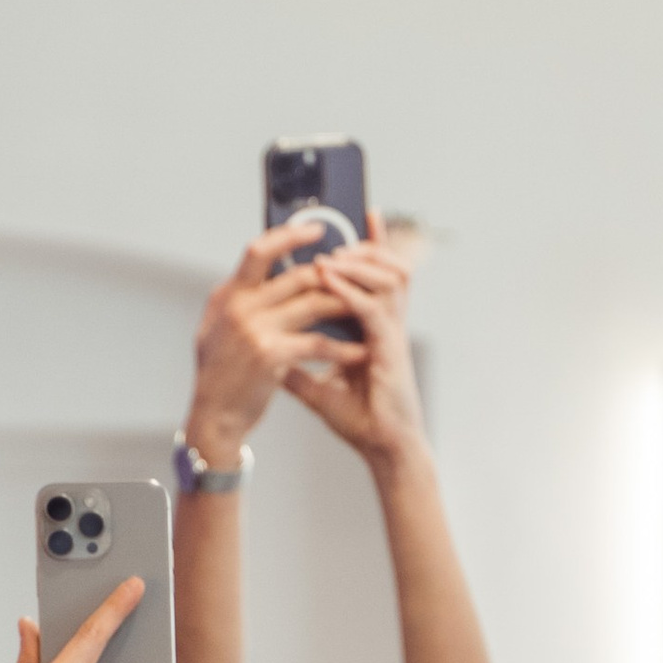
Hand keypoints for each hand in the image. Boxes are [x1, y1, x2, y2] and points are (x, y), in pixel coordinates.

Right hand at [185, 221, 389, 462]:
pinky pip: (317, 344)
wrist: (213, 417)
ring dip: (344, 306)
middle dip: (334, 276)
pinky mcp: (270, 355)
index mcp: (227, 295)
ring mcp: (254, 329)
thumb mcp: (218, 328)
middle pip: (298, 275)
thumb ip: (240, 299)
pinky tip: (360, 352)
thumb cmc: (220, 375)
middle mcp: (239, 306)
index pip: (259, 251)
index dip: (290, 236)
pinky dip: (342, 348)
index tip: (318, 229)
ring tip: (368, 310)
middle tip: (359, 276)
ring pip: (313, 303)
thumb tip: (262, 271)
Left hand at [276, 229, 427, 471]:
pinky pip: (372, 309)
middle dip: (365, 246)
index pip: (379, 277)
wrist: (384, 447)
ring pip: (388, 279)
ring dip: (358, 262)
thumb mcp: (318, 388)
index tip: (362, 214)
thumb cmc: (362, 419)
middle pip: (390, 267)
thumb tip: (269, 354)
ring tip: (330, 255)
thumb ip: (298, 366)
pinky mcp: (389, 349)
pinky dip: (350, 291)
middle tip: (336, 236)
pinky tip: (329, 280)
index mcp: (377, 329)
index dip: (374, 245)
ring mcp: (392, 334)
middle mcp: (390, 325)